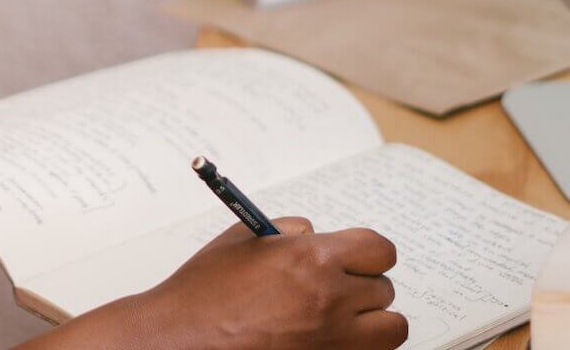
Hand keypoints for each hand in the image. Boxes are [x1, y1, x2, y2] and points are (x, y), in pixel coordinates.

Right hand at [134, 216, 406, 349]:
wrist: (178, 341)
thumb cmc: (202, 295)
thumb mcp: (243, 240)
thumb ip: (288, 231)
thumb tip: (315, 235)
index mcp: (313, 260)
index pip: (380, 250)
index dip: (368, 253)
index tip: (357, 259)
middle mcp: (330, 301)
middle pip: (385, 290)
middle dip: (364, 287)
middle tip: (337, 290)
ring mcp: (332, 342)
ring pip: (391, 329)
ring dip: (373, 323)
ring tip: (344, 320)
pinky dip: (358, 348)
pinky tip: (330, 341)